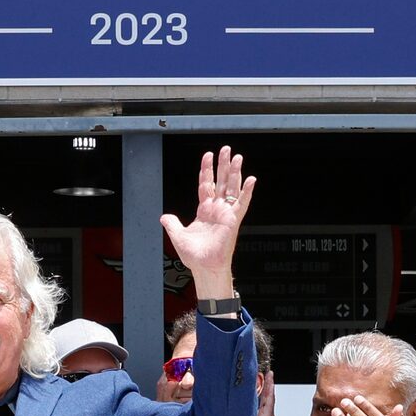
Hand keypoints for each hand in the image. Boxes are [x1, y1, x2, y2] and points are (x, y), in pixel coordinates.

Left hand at [159, 146, 256, 299]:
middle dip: (222, 165)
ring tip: (237, 157)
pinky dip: (247, 192)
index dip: (206, 170)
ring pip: (232, 188)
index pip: (206, 184)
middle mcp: (216, 209)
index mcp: (204, 210)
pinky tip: (251, 180)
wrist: (204, 266)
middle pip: (221, 181)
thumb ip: (172, 224)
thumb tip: (164, 216)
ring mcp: (226, 213)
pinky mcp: (234, 220)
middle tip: (225, 149)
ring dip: (235, 172)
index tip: (207, 155)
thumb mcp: (178, 236)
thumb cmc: (195, 256)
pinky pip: (242, 203)